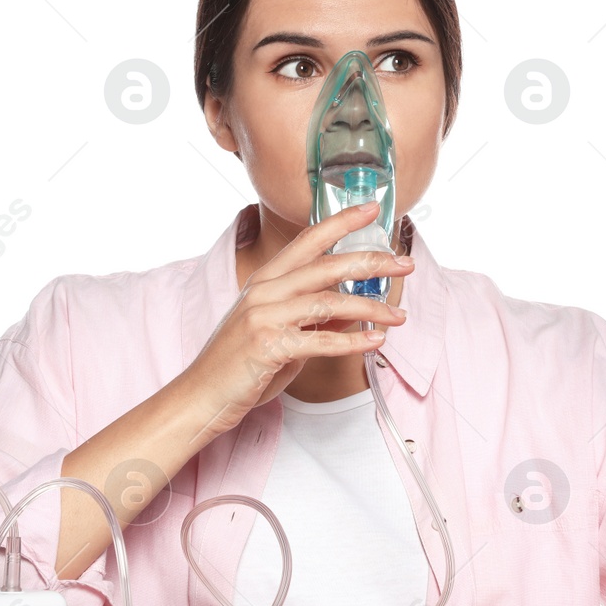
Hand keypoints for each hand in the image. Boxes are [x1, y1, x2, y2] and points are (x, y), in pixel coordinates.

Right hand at [185, 200, 412, 435]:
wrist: (199, 396)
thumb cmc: (238, 364)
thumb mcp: (275, 329)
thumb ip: (309, 317)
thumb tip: (350, 312)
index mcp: (265, 280)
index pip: (308, 240)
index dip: (341, 222)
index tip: (372, 209)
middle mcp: (264, 291)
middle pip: (327, 266)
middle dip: (371, 262)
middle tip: (405, 264)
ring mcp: (264, 317)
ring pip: (329, 302)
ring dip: (371, 308)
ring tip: (399, 316)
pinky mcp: (269, 347)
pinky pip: (322, 341)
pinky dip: (353, 342)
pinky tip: (375, 341)